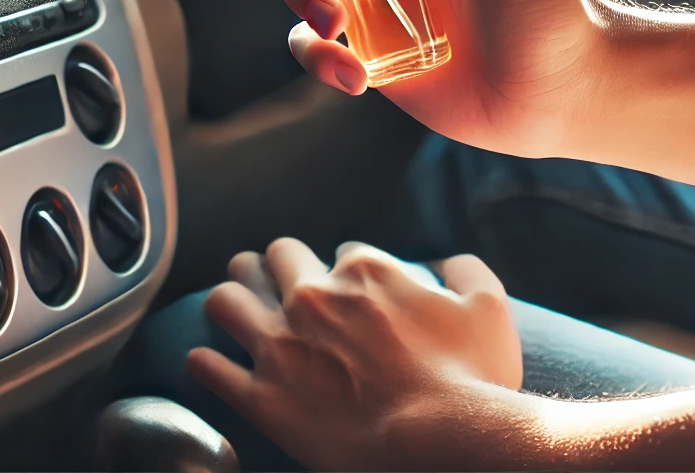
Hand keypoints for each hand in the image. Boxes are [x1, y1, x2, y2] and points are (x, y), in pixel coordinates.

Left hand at [186, 239, 525, 470]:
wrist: (441, 442)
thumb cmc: (471, 379)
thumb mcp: (488, 308)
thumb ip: (465, 270)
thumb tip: (444, 261)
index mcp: (362, 271)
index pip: (341, 253)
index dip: (348, 273)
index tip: (355, 296)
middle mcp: (312, 298)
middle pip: (275, 258)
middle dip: (279, 268)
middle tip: (283, 286)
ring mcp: (280, 346)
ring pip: (226, 299)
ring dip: (232, 300)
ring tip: (237, 310)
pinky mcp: (261, 397)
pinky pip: (207, 367)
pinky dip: (206, 363)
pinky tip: (211, 363)